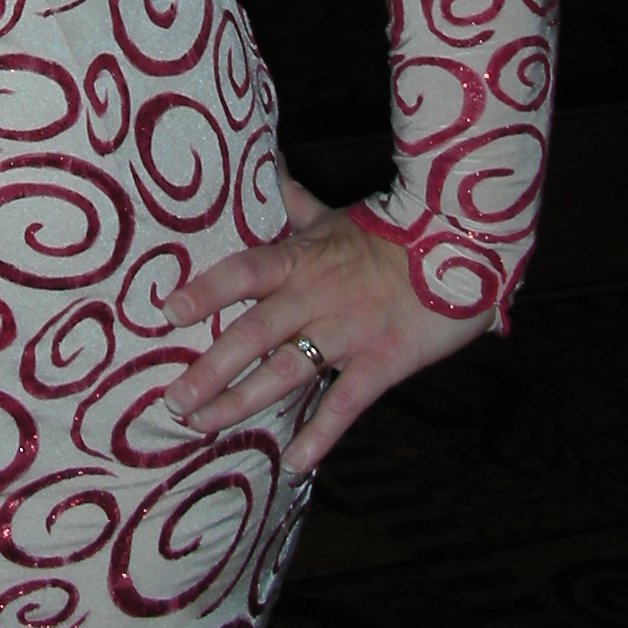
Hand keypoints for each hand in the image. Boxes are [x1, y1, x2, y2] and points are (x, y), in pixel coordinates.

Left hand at [159, 175, 493, 473]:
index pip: (244, 271)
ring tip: (204, 426)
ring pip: (286, 372)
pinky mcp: (382, 363)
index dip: (207, 290)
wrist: (460, 249)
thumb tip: (265, 164)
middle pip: (254, 333)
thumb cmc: (389, 234)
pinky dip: (319, 435)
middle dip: (210, 368)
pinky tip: (292, 462)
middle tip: (171, 400)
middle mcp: (316, 297)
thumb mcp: (334, 217)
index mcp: (302, 259)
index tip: (168, 311)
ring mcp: (348, 333)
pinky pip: (345, 404)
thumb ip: (294, 201)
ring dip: (242, 402)